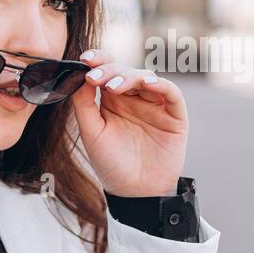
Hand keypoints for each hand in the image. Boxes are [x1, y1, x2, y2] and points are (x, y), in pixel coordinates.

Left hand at [69, 49, 187, 196]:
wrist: (135, 192)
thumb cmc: (112, 164)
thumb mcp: (91, 132)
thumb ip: (83, 103)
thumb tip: (79, 75)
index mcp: (113, 100)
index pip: (107, 71)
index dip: (98, 60)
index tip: (85, 59)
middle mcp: (135, 98)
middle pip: (125, 71)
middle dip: (110, 70)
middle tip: (96, 78)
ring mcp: (155, 105)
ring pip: (146, 77)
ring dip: (130, 77)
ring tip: (115, 87)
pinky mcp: (174, 115)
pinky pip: (171, 92)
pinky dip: (160, 84)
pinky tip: (147, 83)